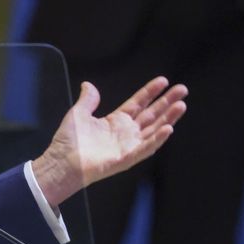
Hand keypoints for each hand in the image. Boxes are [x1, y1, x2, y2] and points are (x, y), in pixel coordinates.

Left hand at [32, 77, 186, 206]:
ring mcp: (127, 146)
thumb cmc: (68, 142)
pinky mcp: (126, 158)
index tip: (163, 81)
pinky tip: (168, 129)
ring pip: (153, 130)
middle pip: (151, 114)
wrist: (61, 162)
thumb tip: (88, 85)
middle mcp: (125, 133)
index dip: (150, 92)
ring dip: (168, 118)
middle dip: (167, 102)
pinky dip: (157, 139)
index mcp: (115, 121)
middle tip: (182, 89)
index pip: (138, 103)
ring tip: (181, 105)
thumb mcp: (78, 114)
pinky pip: (145, 148)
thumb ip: (88, 100)